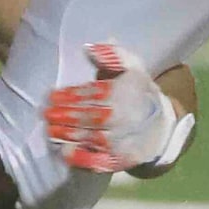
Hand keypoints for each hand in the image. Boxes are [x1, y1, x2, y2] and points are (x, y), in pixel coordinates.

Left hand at [45, 42, 198, 175]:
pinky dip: (81, 158)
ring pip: (89, 137)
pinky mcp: (119, 160)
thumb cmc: (139, 92)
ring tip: (50, 129)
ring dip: (67, 134)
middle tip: (45, 113)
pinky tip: (64, 153)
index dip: (69, 95)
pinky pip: (98, 160)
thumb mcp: (133, 67)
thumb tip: (88, 48)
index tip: (51, 96)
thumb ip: (112, 55)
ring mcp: (121, 141)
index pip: (91, 94)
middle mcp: (122, 119)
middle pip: (87, 116)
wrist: (163, 125)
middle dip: (64, 114)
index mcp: (123, 94)